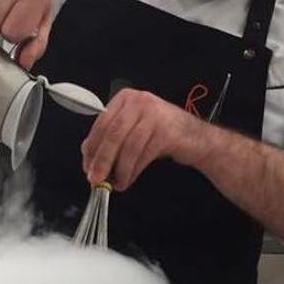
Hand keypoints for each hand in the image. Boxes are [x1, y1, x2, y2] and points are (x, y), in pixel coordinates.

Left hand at [80, 89, 212, 190]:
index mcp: (125, 99)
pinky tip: (128, 179)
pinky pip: (143, 154)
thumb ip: (111, 139)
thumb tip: (89, 157)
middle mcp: (139, 101)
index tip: (87, 166)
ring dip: (119, 169)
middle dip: (102, 159)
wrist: (196, 138)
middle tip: (95, 179)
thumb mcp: (132, 130)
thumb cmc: (161, 134)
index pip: (101, 123)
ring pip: (128, 146)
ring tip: (116, 184)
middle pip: (113, 133)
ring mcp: (154, 114)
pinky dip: (133, 170)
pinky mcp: (166, 130)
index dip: (92, 148)